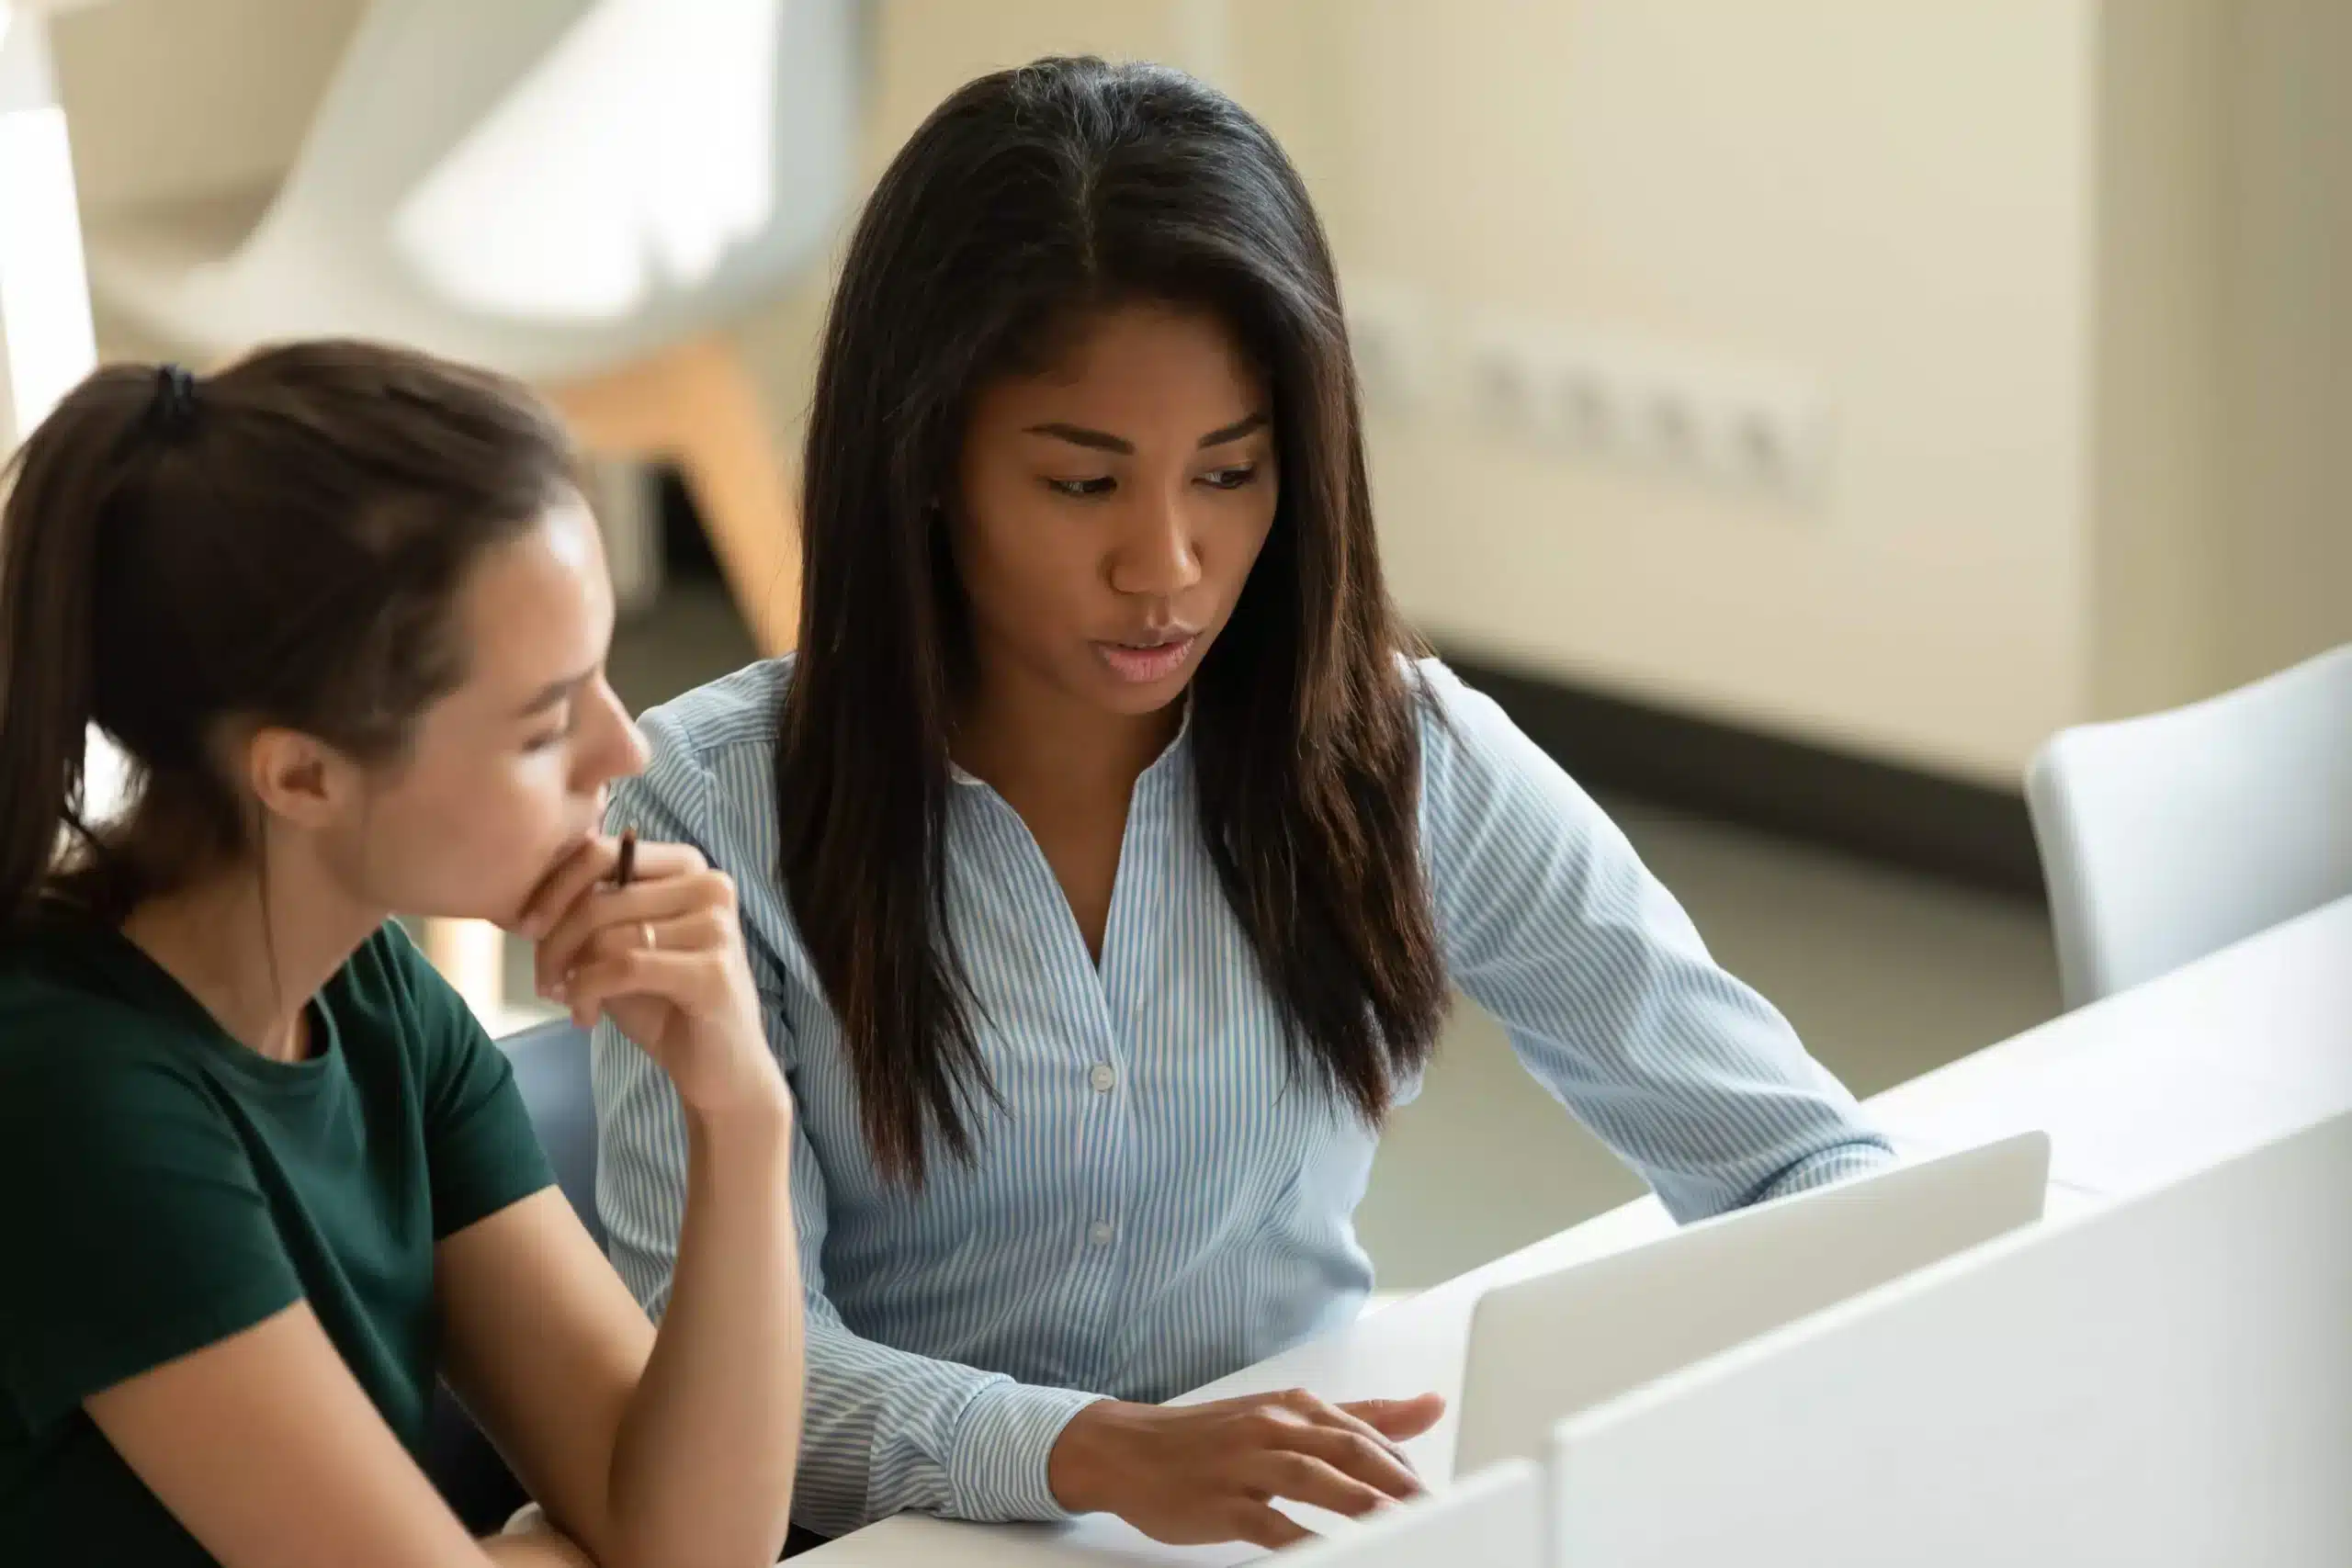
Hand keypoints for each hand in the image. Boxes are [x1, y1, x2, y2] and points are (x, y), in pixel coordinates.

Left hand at [519, 834, 782, 1119]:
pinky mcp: (713, 971)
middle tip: (545, 981)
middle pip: (599, 898)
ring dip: (571, 976)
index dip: (552, 889)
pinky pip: (623, 968)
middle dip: (553, 943)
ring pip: (607, 935)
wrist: (722, 1070)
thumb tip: (531, 898)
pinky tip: (585, 1017)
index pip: (602, 853)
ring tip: (570, 1003)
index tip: (526, 929)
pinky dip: (589, 992)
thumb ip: (593, 914)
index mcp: (689, 868)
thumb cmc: (668, 1006)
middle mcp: (711, 885)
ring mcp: (717, 927)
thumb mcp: (623, 948)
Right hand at [1047, 1389, 1445, 1549]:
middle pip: (1348, 1452)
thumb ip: (1361, 1417)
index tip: (1440, 1495)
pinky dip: (1301, 1539)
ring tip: (1400, 1528)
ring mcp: (1244, 1463)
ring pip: (1314, 1481)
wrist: (1127, 1448)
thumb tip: (1431, 1406)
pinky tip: (1328, 1554)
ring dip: (1362, 1506)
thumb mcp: (1285, 1416)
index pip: (1366, 1434)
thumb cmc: (1212, 1437)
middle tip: (1435, 1511)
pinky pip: (1268, 1523)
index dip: (1406, 1466)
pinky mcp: (1221, 1501)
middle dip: (1397, 1483)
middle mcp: (1273, 1427)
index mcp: (1294, 1407)